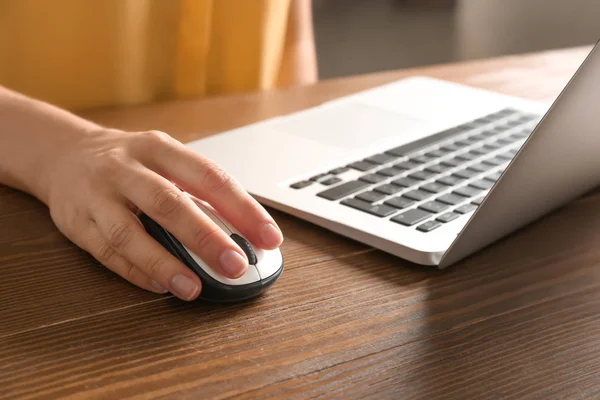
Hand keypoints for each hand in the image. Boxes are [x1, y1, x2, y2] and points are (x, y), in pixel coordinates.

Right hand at [43, 128, 282, 300]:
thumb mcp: (165, 160)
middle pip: (168, 203)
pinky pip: (106, 252)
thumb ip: (197, 191)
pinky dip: (136, 271)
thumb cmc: (130, 162)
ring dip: (164, 264)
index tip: (269, 237)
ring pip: (128, 233)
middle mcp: (126, 168)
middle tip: (235, 265)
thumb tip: (242, 233)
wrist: (64, 154)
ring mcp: (97, 195)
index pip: (209, 177)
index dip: (242, 208)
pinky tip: (161, 286)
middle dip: (206, 237)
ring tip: (194, 288)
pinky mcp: (76, 222)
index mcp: (159, 149)